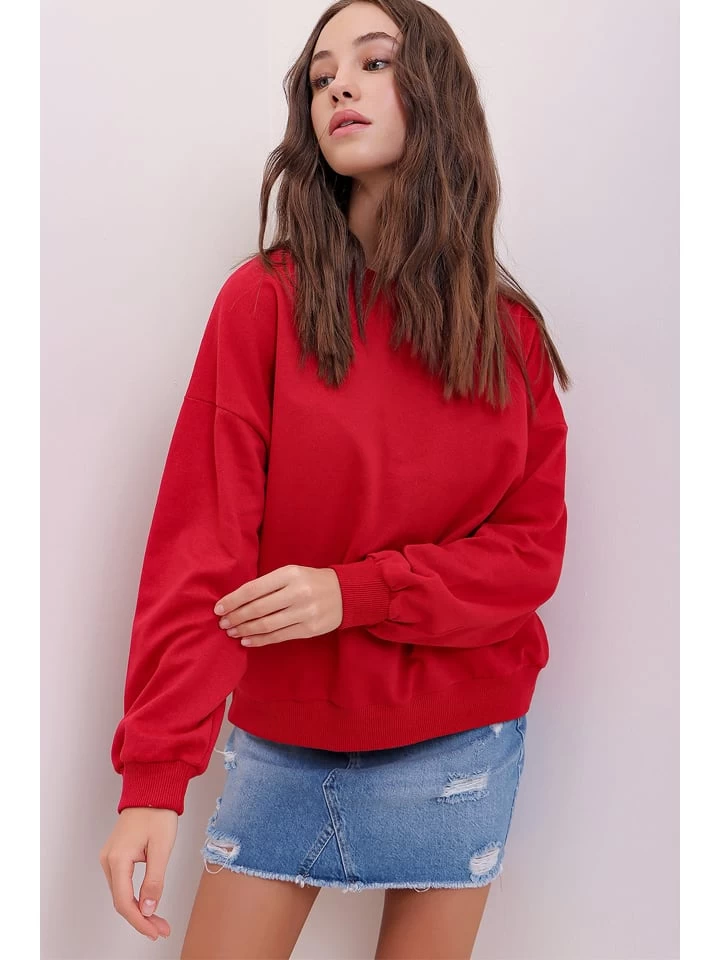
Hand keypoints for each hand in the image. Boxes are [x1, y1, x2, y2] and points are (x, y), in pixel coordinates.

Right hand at [99, 807, 177, 941]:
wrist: (151, 792)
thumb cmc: (157, 814)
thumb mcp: (161, 848)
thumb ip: (154, 880)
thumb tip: (147, 909)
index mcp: (118, 859)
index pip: (124, 901)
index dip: (139, 921)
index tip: (155, 931)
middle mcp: (108, 860)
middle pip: (121, 900)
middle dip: (141, 918)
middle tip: (161, 929)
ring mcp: (109, 858)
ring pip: (121, 894)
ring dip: (138, 910)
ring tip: (158, 920)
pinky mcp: (115, 856)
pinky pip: (122, 884)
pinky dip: (134, 896)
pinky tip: (147, 904)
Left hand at [214, 564, 342, 646]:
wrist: (345, 593)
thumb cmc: (310, 581)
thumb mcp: (291, 573)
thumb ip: (267, 585)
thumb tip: (236, 601)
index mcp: (290, 574)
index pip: (253, 589)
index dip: (232, 600)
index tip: (218, 608)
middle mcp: (297, 592)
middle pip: (258, 608)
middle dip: (236, 617)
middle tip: (222, 623)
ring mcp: (305, 612)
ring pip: (267, 625)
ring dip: (245, 630)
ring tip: (232, 632)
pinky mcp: (309, 629)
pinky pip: (278, 637)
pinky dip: (260, 640)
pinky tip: (247, 640)